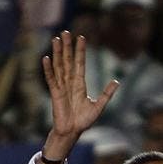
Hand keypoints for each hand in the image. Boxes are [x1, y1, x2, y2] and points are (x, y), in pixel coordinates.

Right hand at [41, 31, 118, 161]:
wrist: (72, 132)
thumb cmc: (84, 121)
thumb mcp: (98, 106)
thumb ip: (106, 94)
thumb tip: (116, 81)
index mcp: (80, 84)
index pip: (80, 63)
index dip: (80, 51)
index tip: (81, 37)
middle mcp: (70, 82)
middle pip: (68, 61)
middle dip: (67, 47)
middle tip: (66, 32)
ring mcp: (61, 87)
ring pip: (59, 66)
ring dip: (58, 53)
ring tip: (56, 39)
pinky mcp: (55, 93)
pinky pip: (51, 79)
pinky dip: (48, 69)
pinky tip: (46, 58)